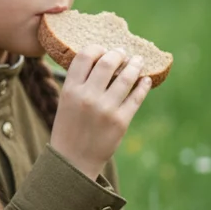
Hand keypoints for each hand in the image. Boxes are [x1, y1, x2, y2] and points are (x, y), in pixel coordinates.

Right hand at [50, 44, 151, 181]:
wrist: (73, 161)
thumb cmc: (68, 129)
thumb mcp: (65, 102)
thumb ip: (79, 83)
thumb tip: (101, 61)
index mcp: (70, 90)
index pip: (85, 56)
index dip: (96, 48)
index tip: (103, 50)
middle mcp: (87, 97)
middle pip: (107, 62)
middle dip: (118, 54)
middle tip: (122, 53)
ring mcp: (106, 109)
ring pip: (126, 77)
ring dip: (135, 65)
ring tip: (138, 61)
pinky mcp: (121, 121)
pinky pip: (136, 97)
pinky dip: (143, 85)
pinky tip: (145, 80)